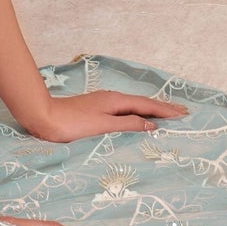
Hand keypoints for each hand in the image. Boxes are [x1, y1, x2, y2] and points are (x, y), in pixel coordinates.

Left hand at [23, 90, 188, 143]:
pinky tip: (136, 118)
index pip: (148, 105)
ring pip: (133, 106)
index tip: (184, 113)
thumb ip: (128, 125)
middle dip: (163, 108)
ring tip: (166, 115)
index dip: (166, 110)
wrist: (42, 117)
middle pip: (143, 103)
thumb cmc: (71, 124)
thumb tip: (152, 124)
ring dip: (151, 110)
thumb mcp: (103, 126)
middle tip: (182, 112)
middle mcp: (111, 98)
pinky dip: (136, 113)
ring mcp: (102, 103)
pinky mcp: (95, 109)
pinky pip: (123, 110)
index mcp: (116, 101)